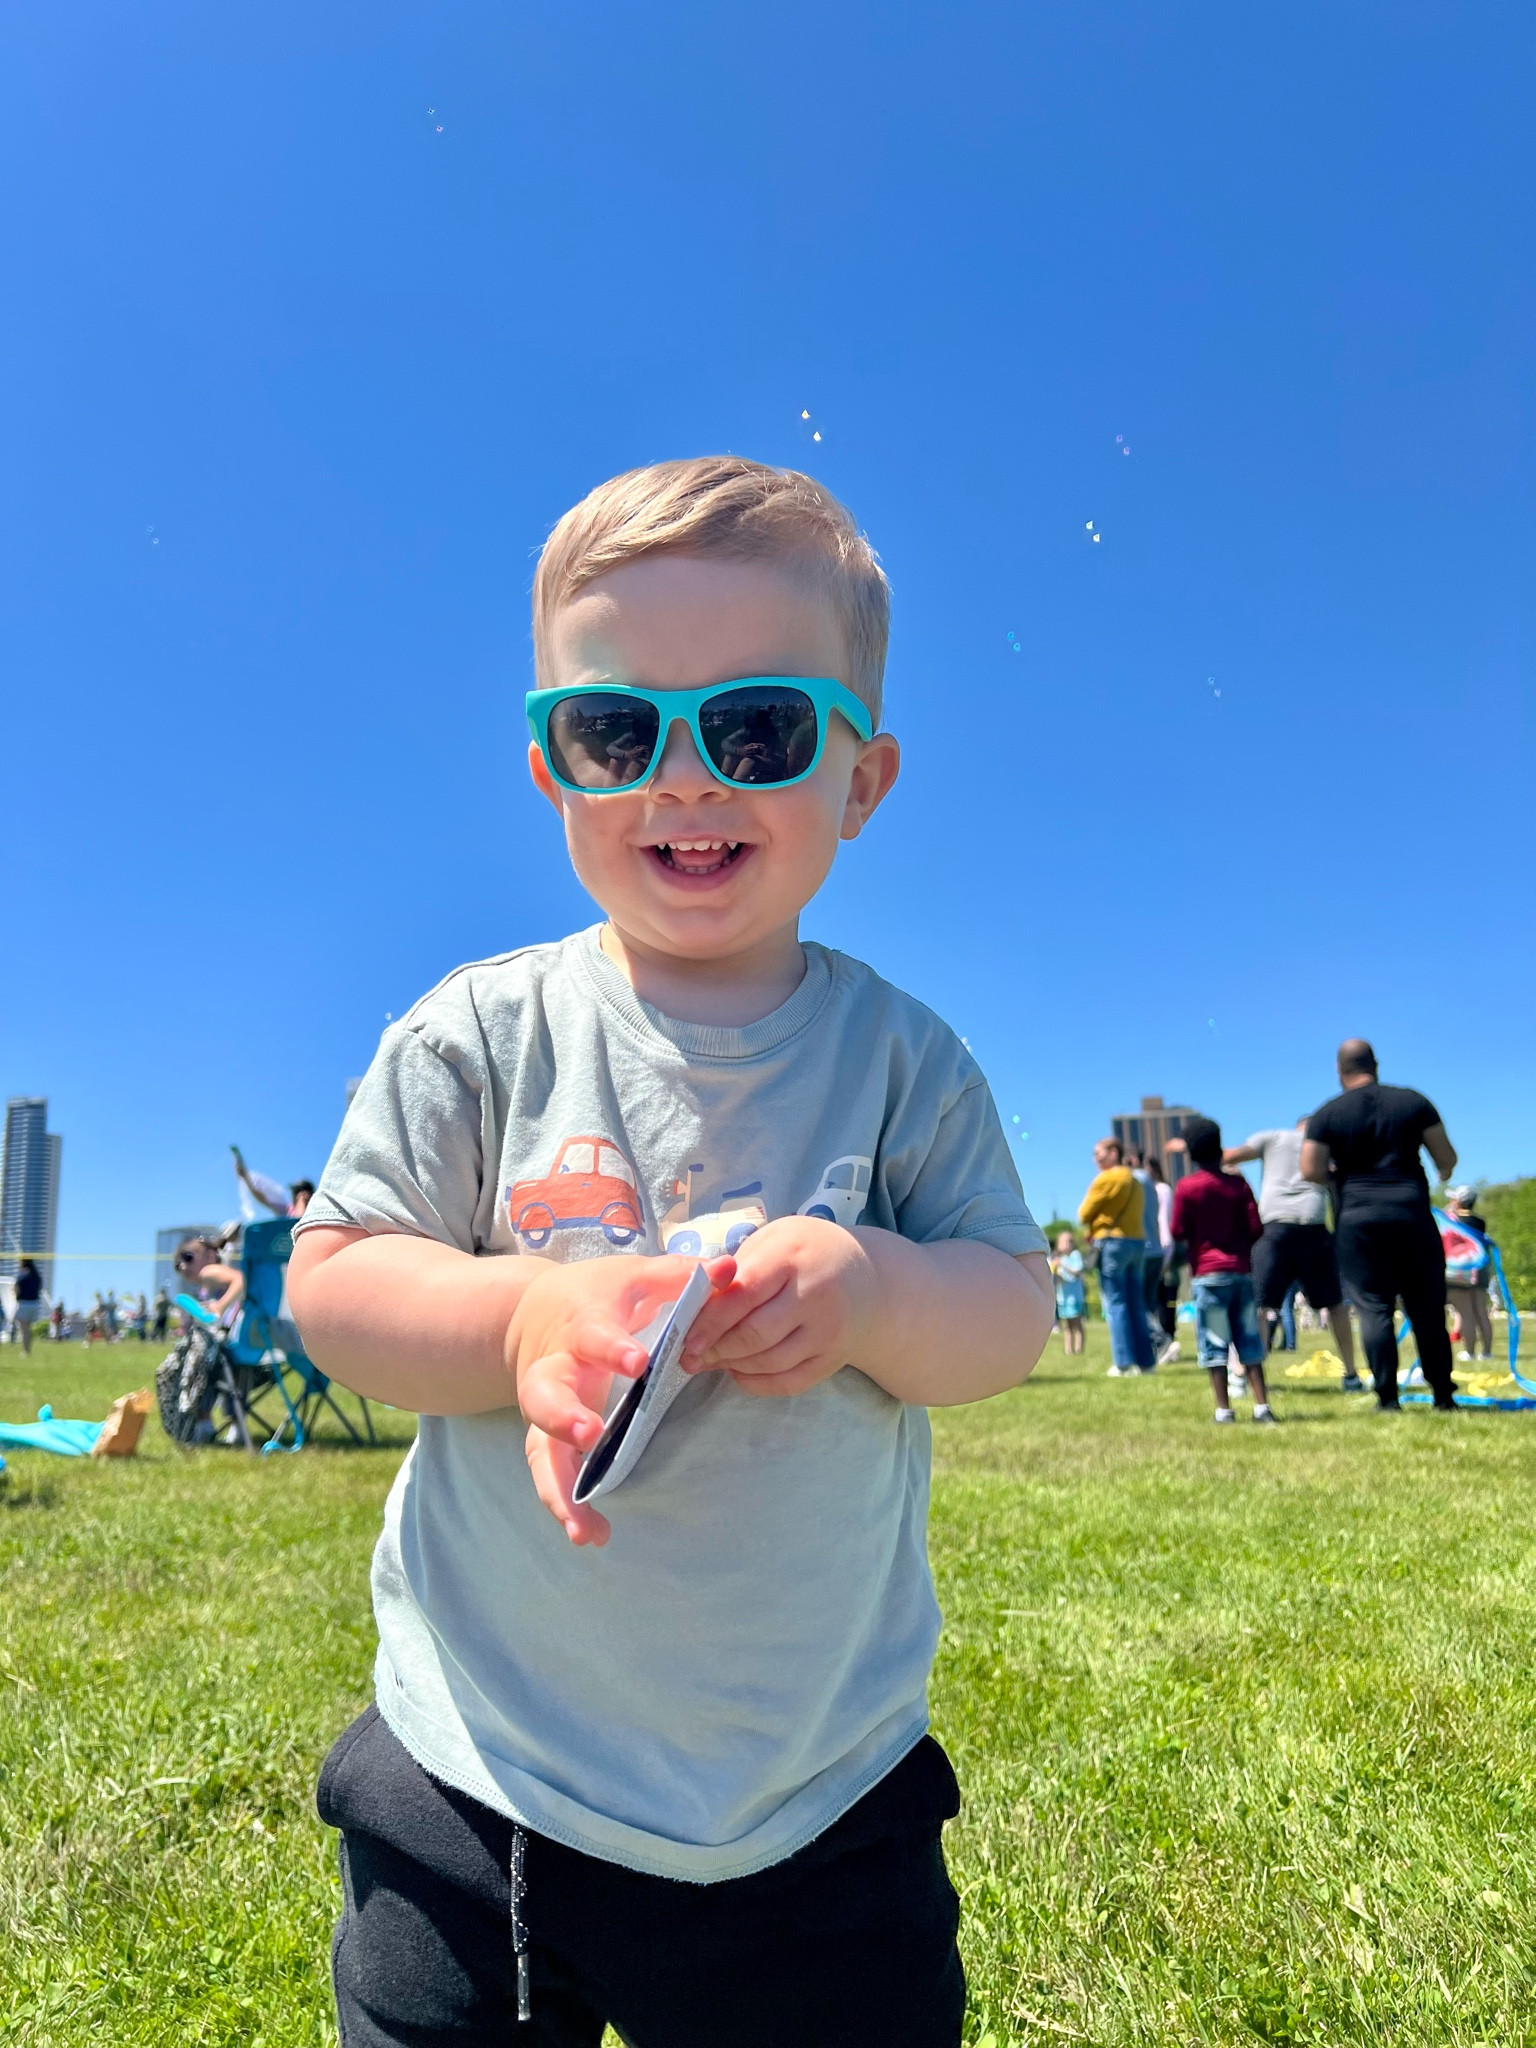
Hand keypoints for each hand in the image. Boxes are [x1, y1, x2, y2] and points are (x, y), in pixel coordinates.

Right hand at [510, 1254, 733, 1545]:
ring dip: (559, 1486)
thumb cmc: (598, 1295)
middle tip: (591, 1434)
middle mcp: (556, 1369)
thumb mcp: (635, 1276)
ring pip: (539, 1448)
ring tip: (585, 1526)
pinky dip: (564, 1505)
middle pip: (546, 1393)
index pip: (594, 1335)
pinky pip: (548, 1474)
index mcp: (581, 1325)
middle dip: (564, 1415)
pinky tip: (591, 1536)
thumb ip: (680, 1276)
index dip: (613, 1348)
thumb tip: (730, 1270)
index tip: (639, 1363)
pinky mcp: (545, 1436)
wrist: (531, 1312)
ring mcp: (546, 1408)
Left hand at [680, 1215, 877, 1398]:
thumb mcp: (773, 1240)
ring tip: (711, 1359)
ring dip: (732, 1365)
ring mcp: (827, 1331)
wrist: (869, 1281)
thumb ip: (738, 1269)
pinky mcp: (832, 1359)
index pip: (744, 1294)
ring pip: (769, 1362)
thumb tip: (696, 1306)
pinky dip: (756, 1382)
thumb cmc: (807, 1253)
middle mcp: (815, 1295)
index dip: (710, 1319)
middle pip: (755, 1333)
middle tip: (691, 1355)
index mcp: (792, 1256)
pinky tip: (739, 1370)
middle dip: (716, 1348)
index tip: (685, 1337)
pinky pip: (788, 1382)